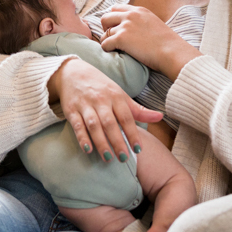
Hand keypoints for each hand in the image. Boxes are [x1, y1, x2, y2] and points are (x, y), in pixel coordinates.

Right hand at [48, 59, 162, 161]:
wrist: (72, 72)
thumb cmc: (101, 87)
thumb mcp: (120, 95)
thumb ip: (138, 109)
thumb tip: (160, 117)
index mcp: (116, 96)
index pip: (126, 117)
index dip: (133, 134)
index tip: (138, 149)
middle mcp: (101, 100)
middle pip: (110, 123)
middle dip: (118, 141)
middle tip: (124, 159)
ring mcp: (85, 105)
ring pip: (94, 125)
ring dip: (101, 142)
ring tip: (108, 158)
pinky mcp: (71, 110)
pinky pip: (77, 125)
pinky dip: (82, 138)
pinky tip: (88, 150)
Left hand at [99, 4, 201, 79]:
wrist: (172, 52)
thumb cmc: (167, 43)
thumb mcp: (154, 23)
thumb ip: (141, 21)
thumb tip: (133, 29)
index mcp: (139, 10)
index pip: (116, 8)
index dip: (113, 19)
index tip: (115, 28)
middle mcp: (130, 15)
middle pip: (106, 18)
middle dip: (106, 28)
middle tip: (111, 38)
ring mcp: (125, 26)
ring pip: (104, 32)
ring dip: (106, 40)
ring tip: (113, 48)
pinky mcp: (121, 38)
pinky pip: (105, 43)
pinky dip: (106, 49)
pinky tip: (112, 52)